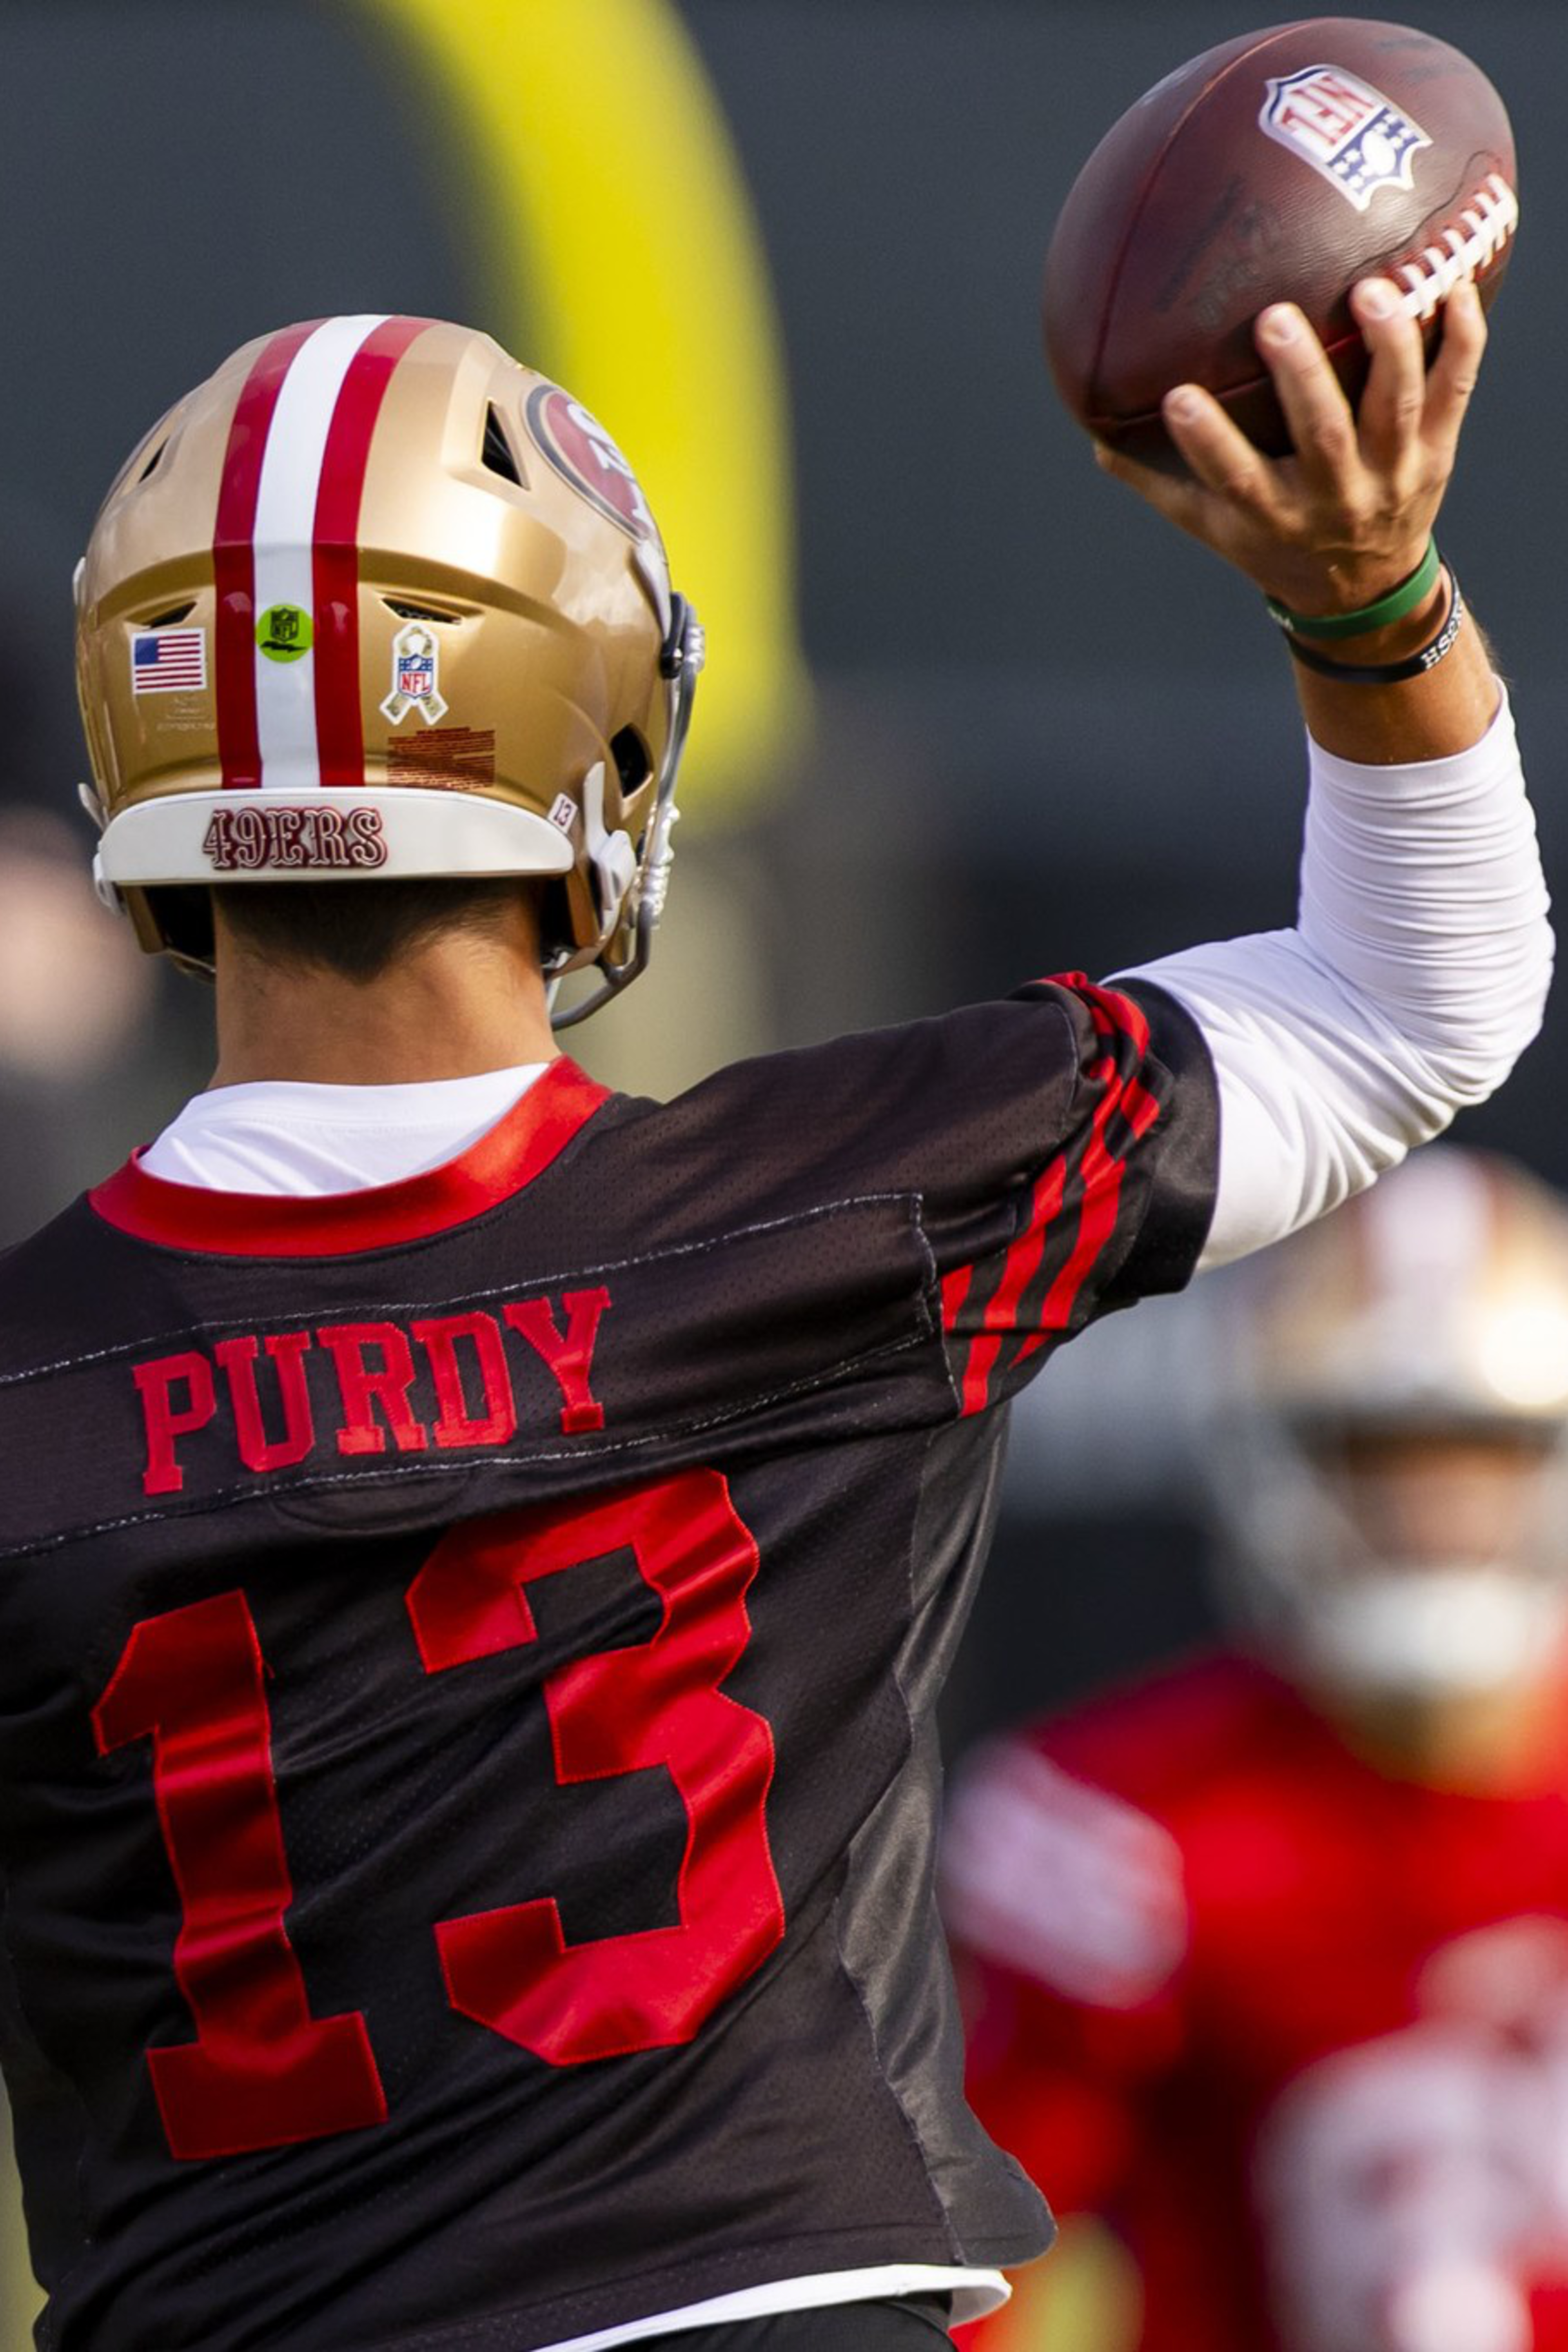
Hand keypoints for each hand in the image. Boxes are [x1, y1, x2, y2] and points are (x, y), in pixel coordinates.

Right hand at [1096, 276, 1486, 617]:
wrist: (1363, 590)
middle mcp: (1334, 498)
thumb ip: (1156, 481)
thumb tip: (1093, 432)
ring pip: (1393, 407)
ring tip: (1372, 288)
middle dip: (1302, 377)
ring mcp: (1392, 473)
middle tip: (1274, 319)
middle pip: (1322, 436)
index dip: (1206, 441)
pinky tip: (1458, 286)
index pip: (1235, 480)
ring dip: (1387, 347)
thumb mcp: (1212, 527)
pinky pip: (1455, 389)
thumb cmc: (1274, 541)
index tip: (1176, 398)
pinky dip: (1463, 339)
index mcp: (1273, 516)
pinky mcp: (1438, 450)